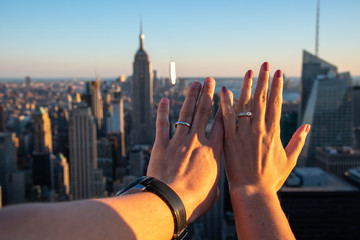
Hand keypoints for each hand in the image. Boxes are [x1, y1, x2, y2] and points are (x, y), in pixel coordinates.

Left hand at [147, 77, 222, 222]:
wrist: (169, 201)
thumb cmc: (194, 201)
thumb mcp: (213, 191)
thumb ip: (214, 178)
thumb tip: (212, 178)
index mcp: (213, 152)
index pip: (222, 125)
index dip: (224, 108)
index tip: (226, 96)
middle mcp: (197, 141)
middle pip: (204, 113)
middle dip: (208, 94)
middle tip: (209, 80)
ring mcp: (178, 141)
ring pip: (186, 114)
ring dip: (190, 97)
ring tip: (195, 84)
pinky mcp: (161, 145)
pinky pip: (162, 124)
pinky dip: (163, 112)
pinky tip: (164, 100)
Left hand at [220, 62, 309, 194]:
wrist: (253, 191)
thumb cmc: (271, 178)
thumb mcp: (290, 160)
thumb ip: (298, 141)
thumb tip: (307, 126)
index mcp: (274, 133)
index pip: (276, 104)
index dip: (277, 87)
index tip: (278, 73)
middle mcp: (259, 129)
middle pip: (261, 99)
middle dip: (263, 80)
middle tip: (264, 64)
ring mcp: (243, 134)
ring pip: (244, 105)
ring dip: (246, 86)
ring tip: (248, 72)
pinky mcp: (229, 140)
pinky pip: (226, 118)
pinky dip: (225, 103)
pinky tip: (224, 90)